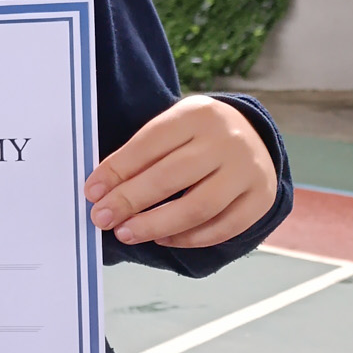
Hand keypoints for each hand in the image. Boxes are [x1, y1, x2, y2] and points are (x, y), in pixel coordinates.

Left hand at [84, 96, 275, 249]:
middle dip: (130, 201)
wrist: (253, 137)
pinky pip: (222, 228)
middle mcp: (228, 139)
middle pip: (171, 177)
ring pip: (197, 207)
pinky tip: (163, 238)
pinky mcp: (260, 198)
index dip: (117, 170)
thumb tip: (102, 191)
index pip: (150, 143)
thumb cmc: (198, 138)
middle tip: (102, 219)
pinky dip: (188, 238)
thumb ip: (142, 153)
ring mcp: (248, 169)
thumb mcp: (173, 129)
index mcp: (198, 113)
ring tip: (127, 233)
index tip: (92, 192)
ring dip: (155, 225)